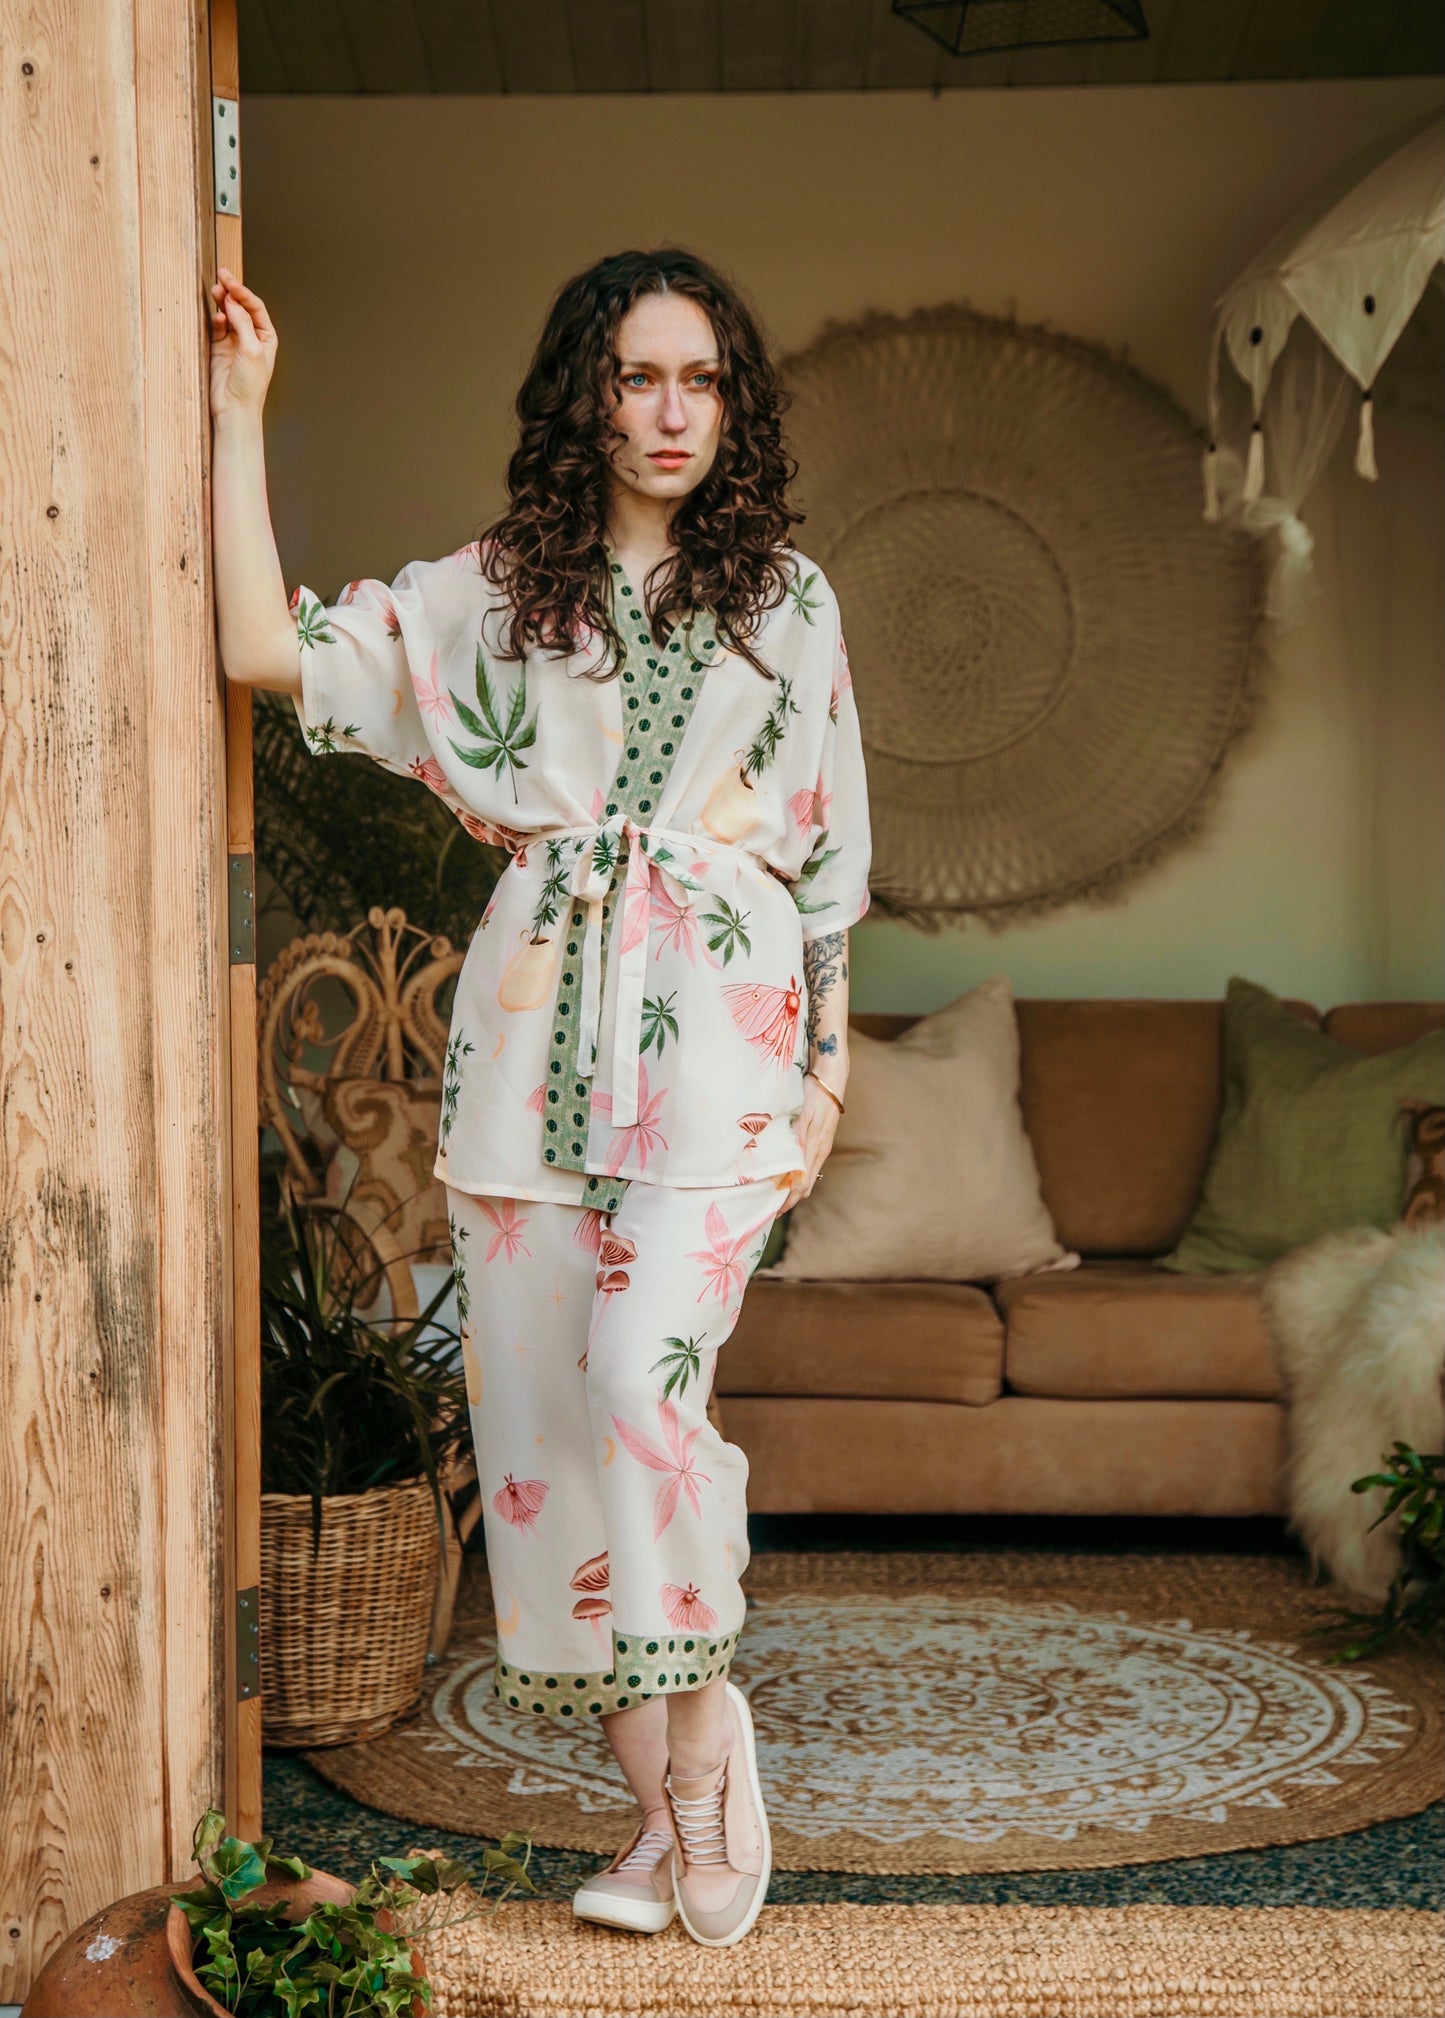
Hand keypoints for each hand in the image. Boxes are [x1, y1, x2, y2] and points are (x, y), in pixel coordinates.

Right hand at [207, 267, 276, 421]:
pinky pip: (217, 327)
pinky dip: (216, 318)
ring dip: (222, 302)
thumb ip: (243, 324)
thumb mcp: (251, 350)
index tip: (230, 282)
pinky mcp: (219, 348)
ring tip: (215, 290)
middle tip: (221, 276)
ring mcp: (234, 342)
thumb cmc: (249, 386)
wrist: (234, 408)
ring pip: (228, 314)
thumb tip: (233, 301)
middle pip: (241, 307)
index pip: (255, 307)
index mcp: (266, 337)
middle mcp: (251, 337)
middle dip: (232, 291)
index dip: (243, 292)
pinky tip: (216, 314)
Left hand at [779, 1072, 842, 1212]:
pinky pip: (809, 1164)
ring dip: (793, 1187)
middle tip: (771, 1208)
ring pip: (808, 1175)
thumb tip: (794, 1162)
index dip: (789, 1200)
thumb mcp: (806, 1113)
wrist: (832, 1076)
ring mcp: (821, 1145)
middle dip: (790, 1199)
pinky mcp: (820, 1138)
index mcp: (816, 1148)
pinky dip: (797, 1174)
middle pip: (806, 1185)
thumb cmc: (816, 1092)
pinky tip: (786, 1171)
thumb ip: (800, 1136)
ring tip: (776, 1193)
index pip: (802, 1184)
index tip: (774, 1211)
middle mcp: (820, 1150)